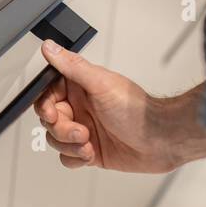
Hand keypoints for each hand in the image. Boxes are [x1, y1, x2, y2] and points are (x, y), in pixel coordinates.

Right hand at [34, 40, 188, 172]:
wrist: (160, 139)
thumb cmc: (137, 109)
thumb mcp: (100, 83)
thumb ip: (72, 66)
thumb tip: (50, 48)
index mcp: (79, 88)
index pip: (47, 95)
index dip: (45, 106)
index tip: (52, 114)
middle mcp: (80, 108)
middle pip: (49, 121)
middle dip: (62, 130)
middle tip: (82, 131)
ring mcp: (84, 130)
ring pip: (56, 141)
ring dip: (69, 146)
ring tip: (89, 143)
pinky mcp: (90, 151)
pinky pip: (67, 158)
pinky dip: (76, 158)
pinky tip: (91, 154)